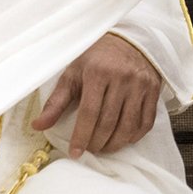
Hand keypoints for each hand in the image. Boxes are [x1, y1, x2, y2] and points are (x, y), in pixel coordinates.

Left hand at [31, 33, 161, 158]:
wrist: (126, 41)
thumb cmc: (95, 59)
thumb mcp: (72, 74)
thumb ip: (56, 102)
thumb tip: (38, 126)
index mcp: (98, 72)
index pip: (89, 113)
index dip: (81, 136)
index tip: (75, 152)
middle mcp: (122, 77)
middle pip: (109, 121)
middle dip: (97, 142)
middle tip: (89, 150)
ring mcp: (140, 84)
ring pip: (128, 125)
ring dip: (115, 143)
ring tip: (104, 148)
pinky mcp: (153, 89)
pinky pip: (146, 121)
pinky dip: (134, 136)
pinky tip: (123, 140)